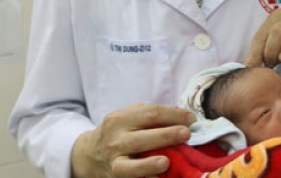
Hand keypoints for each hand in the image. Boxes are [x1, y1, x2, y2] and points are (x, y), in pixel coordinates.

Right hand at [70, 103, 194, 177]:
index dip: (174, 115)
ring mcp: (114, 162)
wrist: (89, 154)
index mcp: (120, 119)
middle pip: (143, 137)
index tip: (191, 119)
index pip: (150, 113)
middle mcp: (115, 140)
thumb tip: (182, 116)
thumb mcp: (128, 116)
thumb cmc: (119, 132)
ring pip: (130, 167)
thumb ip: (149, 114)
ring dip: (149, 165)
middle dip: (167, 135)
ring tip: (166, 162)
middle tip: (186, 134)